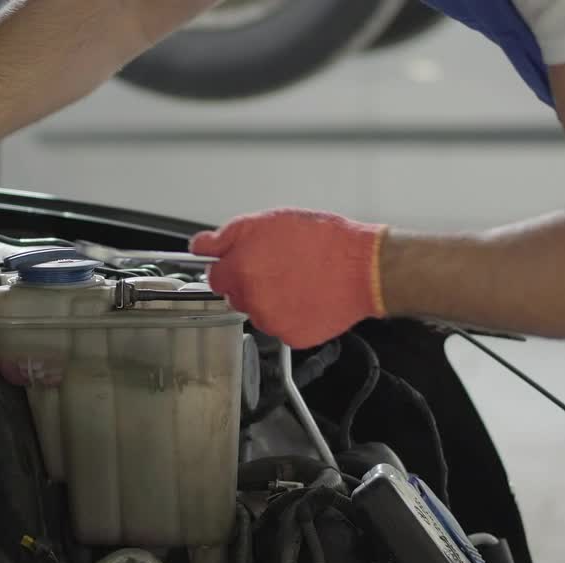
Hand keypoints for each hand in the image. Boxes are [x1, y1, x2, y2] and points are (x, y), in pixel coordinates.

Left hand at [190, 208, 387, 348]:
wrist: (364, 269)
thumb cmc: (323, 241)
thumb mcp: (269, 222)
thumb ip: (227, 236)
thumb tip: (200, 246)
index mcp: (241, 270)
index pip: (215, 277)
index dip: (231, 266)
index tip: (245, 262)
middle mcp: (252, 300)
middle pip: (236, 296)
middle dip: (250, 283)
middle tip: (279, 267)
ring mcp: (272, 322)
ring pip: (259, 313)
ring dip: (270, 300)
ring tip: (298, 281)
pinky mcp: (292, 337)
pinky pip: (281, 327)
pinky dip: (290, 315)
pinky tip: (307, 297)